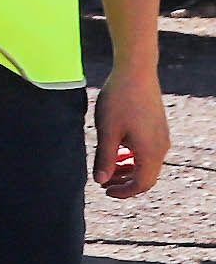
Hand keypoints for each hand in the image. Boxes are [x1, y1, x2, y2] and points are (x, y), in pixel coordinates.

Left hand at [94, 66, 169, 199]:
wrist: (136, 71)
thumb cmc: (119, 100)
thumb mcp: (107, 132)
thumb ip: (105, 158)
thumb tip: (101, 181)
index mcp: (150, 151)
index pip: (142, 184)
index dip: (123, 192)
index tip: (104, 190)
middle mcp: (161, 147)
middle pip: (146, 176)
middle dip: (124, 182)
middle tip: (103, 181)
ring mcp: (161, 136)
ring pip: (146, 163)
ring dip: (128, 169)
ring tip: (107, 167)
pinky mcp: (157, 127)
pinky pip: (147, 151)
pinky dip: (132, 157)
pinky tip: (116, 150)